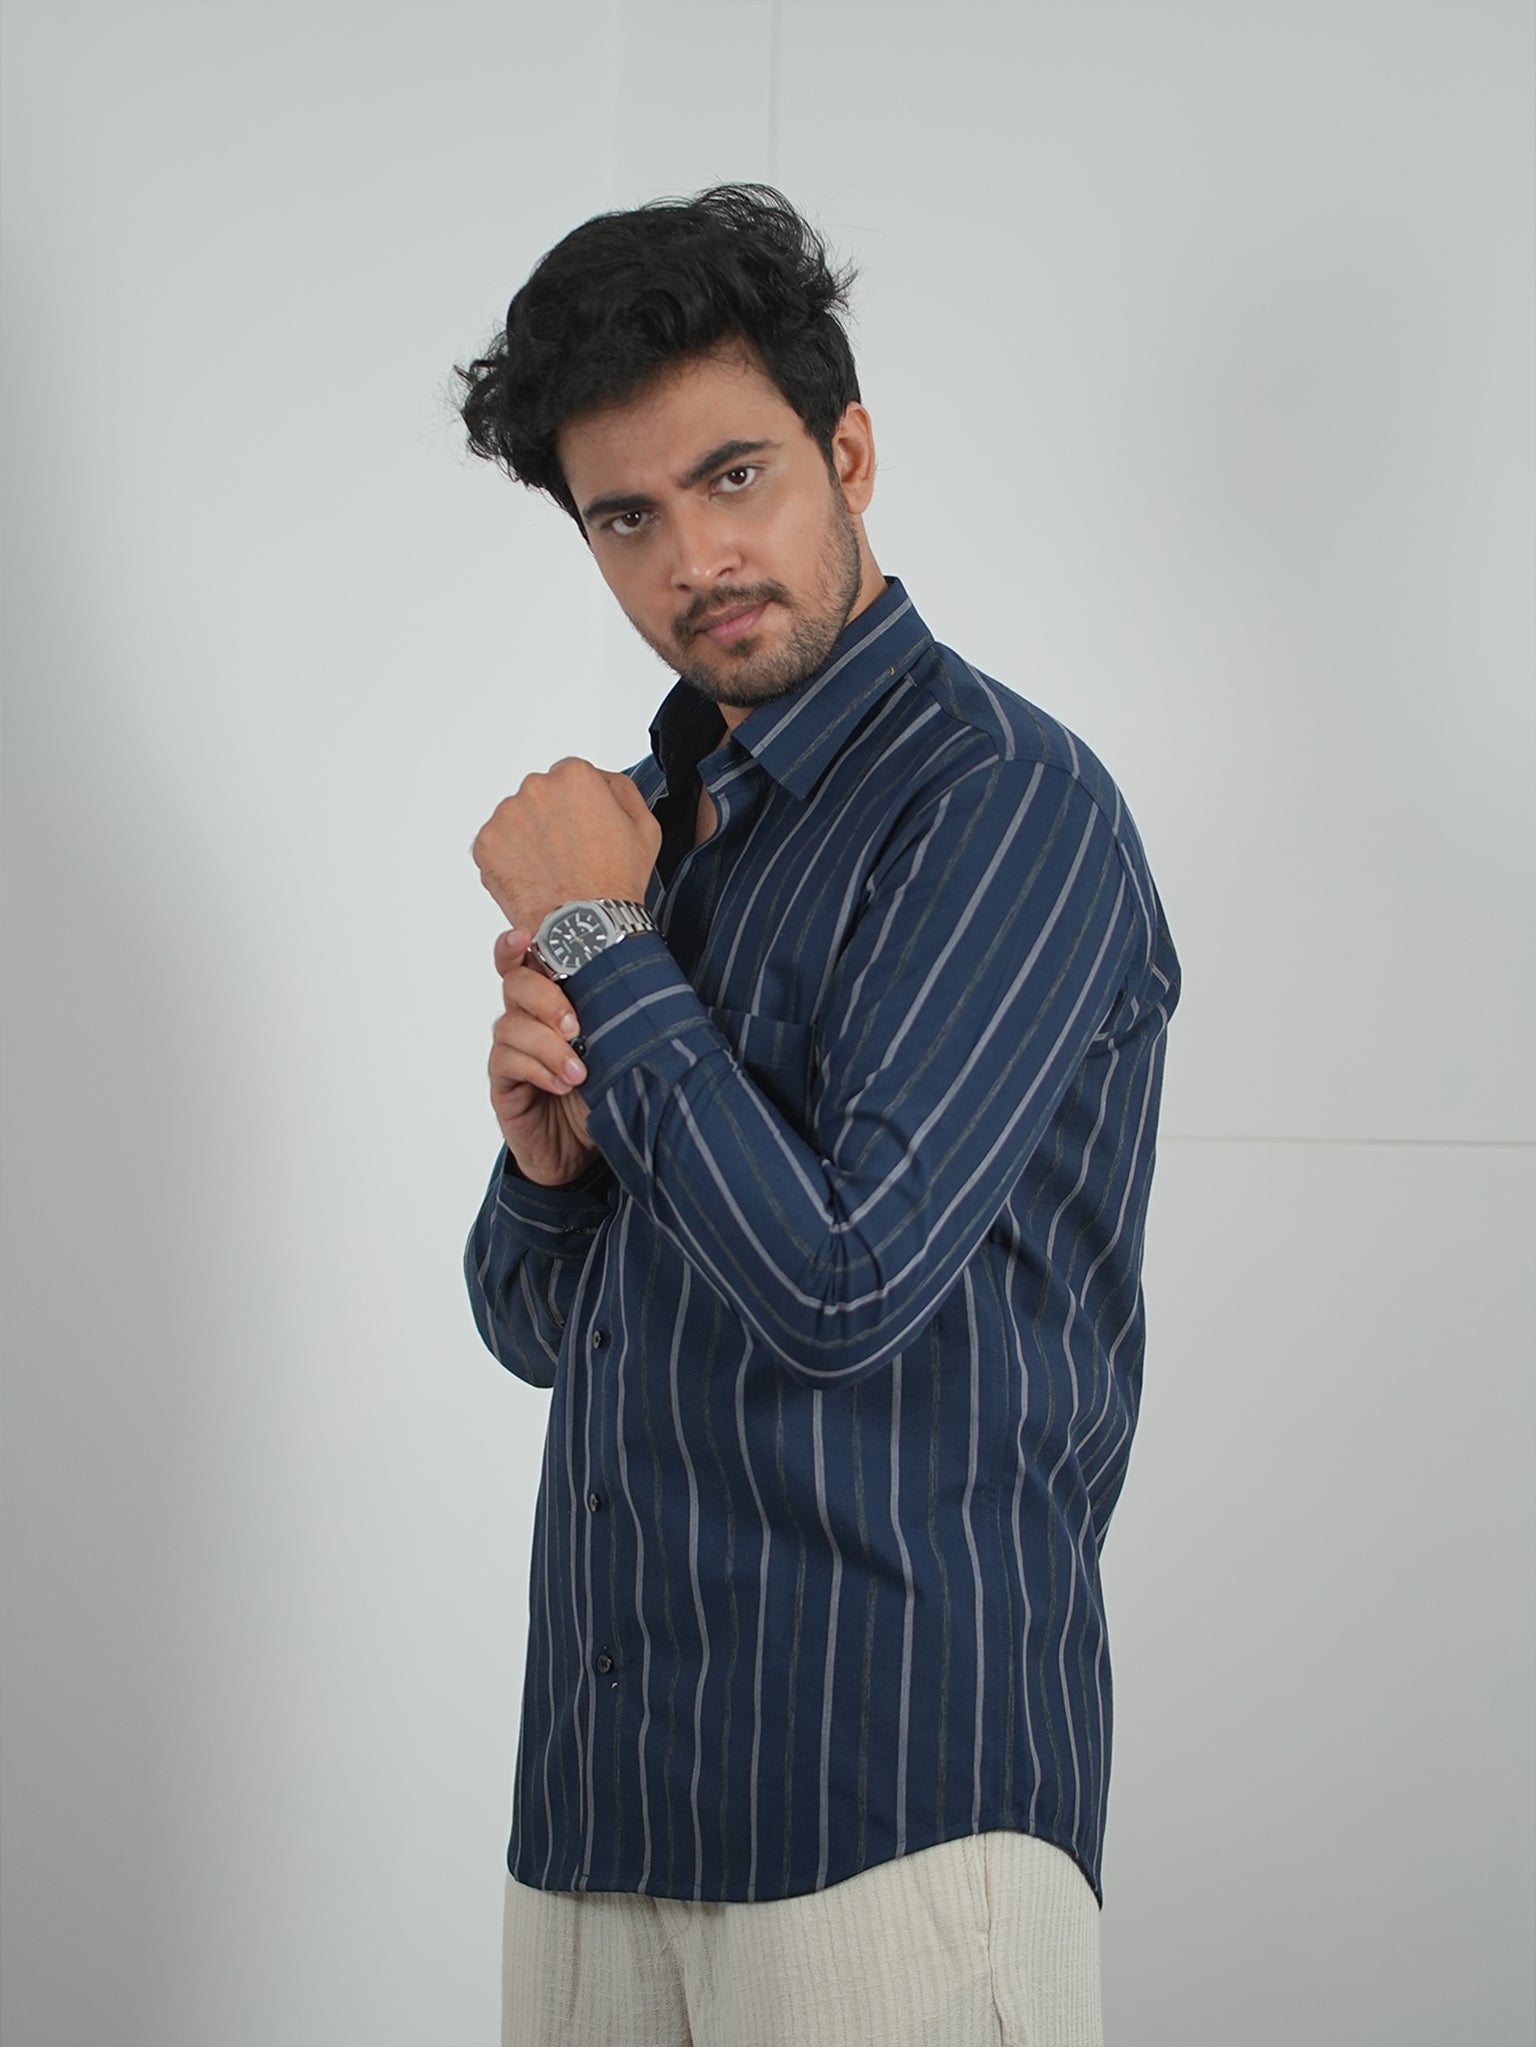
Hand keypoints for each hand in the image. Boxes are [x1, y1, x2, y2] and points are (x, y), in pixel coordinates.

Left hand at [472, 758, 661, 930]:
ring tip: (551, 868)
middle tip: (568, 852)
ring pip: (516, 819)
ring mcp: (506, 815)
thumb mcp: (644, 825)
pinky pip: (496, 845)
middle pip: (540, 795)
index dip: (579, 806)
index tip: (582, 828)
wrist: (585, 924)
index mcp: (575, 777)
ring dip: (528, 837)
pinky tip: (533, 877)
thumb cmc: (615, 880)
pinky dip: (509, 859)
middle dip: (550, 818)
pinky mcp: (486, 843)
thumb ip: (621, 788)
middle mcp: (536, 788)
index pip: (570, 777)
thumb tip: (602, 780)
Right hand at [488, 929, 598, 1186]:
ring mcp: (512, 1051)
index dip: (516, 945)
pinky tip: (562, 1084)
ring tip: (580, 1071)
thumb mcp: (621, 1050)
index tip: (526, 936)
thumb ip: (619, 1015)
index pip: (526, 961)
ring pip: (511, 1025)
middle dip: (545, 999)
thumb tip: (647, 979)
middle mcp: (528, 1019)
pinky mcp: (504, 1084)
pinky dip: (537, 1069)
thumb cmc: (606, 1093)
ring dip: (548, 1045)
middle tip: (576, 1025)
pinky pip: (506, 1062)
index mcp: (554, 1001)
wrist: (589, 1153)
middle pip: (515, 984)